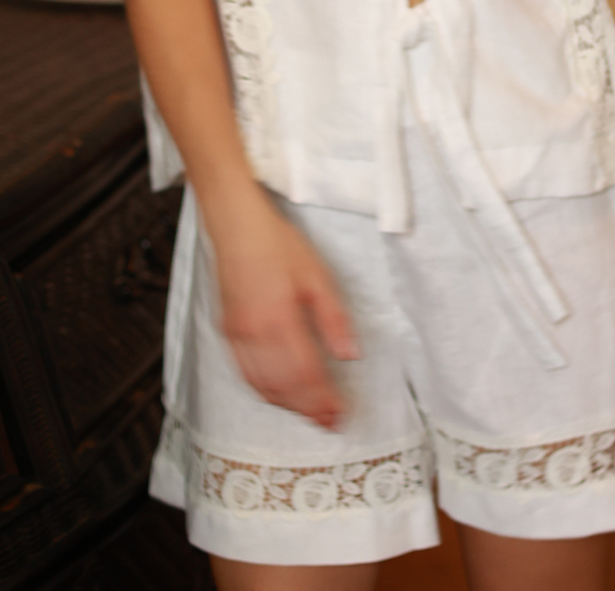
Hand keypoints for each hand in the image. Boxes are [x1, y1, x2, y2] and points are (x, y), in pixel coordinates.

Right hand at [208, 188, 359, 429]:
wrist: (237, 226)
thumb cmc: (279, 245)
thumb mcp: (317, 276)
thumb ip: (334, 319)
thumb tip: (350, 355)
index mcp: (279, 320)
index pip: (305, 375)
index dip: (323, 400)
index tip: (341, 414)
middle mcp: (253, 334)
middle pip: (283, 388)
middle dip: (308, 410)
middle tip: (330, 423)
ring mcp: (236, 336)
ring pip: (262, 386)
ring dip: (288, 406)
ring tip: (310, 414)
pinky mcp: (227, 332)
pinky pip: (245, 375)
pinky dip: (265, 392)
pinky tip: (280, 394)